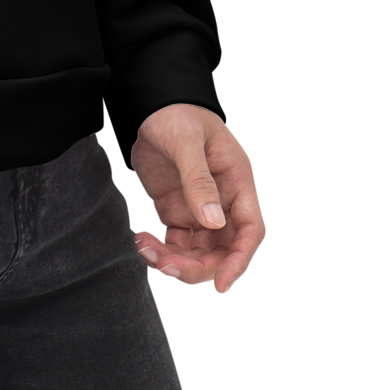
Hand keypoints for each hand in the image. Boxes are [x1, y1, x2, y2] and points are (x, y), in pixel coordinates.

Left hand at [130, 103, 265, 293]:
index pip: (250, 230)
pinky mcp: (178, 212)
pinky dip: (161, 250)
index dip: (239, 260)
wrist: (154, 105)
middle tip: (165, 265)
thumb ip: (199, 179)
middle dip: (198, 267)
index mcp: (237, 182)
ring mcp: (200, 209)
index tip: (221, 284)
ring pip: (198, 252)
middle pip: (223, 250)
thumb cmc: (178, 114)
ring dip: (175, 261)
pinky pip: (176, 244)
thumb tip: (213, 221)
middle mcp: (224, 202)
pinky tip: (141, 241)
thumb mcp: (186, 141)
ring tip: (145, 249)